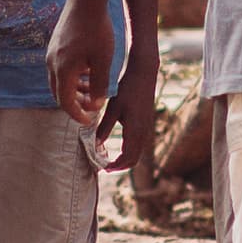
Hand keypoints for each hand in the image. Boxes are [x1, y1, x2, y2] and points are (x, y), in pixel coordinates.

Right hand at [44, 0, 113, 126]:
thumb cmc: (97, 29)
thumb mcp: (103, 60)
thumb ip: (100, 85)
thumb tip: (96, 105)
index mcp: (63, 70)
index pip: (65, 102)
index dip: (77, 115)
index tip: (89, 121)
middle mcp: (52, 63)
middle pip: (59, 94)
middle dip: (75, 104)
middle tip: (92, 108)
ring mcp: (52, 54)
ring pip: (60, 81)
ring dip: (75, 90)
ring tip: (93, 91)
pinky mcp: (55, 46)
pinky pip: (60, 69)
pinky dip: (73, 77)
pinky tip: (89, 72)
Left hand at [99, 57, 157, 172]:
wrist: (144, 75)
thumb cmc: (126, 89)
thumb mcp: (112, 108)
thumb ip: (104, 128)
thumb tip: (95, 145)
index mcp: (135, 131)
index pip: (127, 158)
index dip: (115, 166)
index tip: (102, 168)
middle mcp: (143, 133)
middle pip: (134, 160)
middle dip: (120, 166)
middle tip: (104, 167)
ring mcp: (146, 129)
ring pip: (137, 154)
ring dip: (124, 159)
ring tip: (109, 158)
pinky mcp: (146, 124)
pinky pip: (139, 145)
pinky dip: (129, 151)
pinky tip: (117, 146)